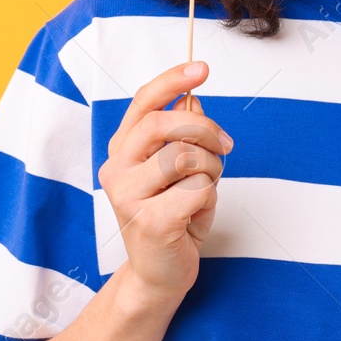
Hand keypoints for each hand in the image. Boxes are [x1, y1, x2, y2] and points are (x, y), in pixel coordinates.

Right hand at [97, 61, 230, 301]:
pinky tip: (195, 216)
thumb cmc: (173, 217)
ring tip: (204, 188)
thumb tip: (191, 100)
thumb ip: (181, 135)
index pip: (144, 102)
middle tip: (223, 145)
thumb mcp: (179, 170)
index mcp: (122, 150)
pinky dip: (209, 198)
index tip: (201, 68)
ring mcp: (128, 196)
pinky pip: (197, 190)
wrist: (160, 273)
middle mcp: (117, 168)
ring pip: (186, 156)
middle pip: (166, 123)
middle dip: (205, 129)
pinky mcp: (149, 221)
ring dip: (211, 169)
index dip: (173, 80)